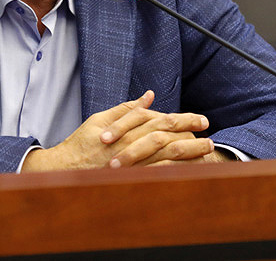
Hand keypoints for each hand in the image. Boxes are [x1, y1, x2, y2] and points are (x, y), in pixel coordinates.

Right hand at [22, 91, 212, 171]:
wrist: (66, 170)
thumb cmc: (82, 143)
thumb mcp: (101, 119)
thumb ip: (127, 108)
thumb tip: (149, 95)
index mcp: (127, 129)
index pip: (161, 120)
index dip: (183, 119)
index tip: (200, 120)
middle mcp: (132, 145)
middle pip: (169, 137)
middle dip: (192, 134)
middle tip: (209, 133)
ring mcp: (133, 164)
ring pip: (168, 157)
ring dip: (190, 153)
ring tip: (207, 151)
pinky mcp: (131, 179)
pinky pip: (159, 175)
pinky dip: (177, 171)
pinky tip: (191, 171)